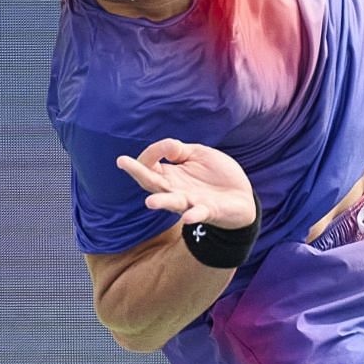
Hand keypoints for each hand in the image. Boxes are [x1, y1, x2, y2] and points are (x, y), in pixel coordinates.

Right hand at [117, 138, 257, 229]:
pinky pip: (198, 214)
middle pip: (153, 183)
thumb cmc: (216, 174)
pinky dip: (193, 216)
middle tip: (122, 162)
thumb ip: (179, 150)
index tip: (164, 147)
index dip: (152, 153)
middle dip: (138, 173)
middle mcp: (175, 190)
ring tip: (149, 202)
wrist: (241, 196)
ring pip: (172, 202)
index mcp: (171, 176)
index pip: (150, 165)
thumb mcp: (198, 154)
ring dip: (162, 202)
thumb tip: (165, 147)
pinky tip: (188, 217)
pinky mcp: (208, 211)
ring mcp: (190, 202)